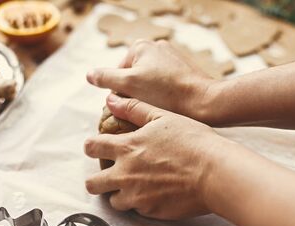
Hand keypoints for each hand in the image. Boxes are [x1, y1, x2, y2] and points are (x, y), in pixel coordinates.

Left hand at [84, 93, 224, 219]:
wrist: (215, 172)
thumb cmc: (193, 141)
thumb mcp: (163, 116)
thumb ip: (134, 108)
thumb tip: (110, 100)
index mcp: (126, 148)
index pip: (92, 147)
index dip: (90, 147)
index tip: (95, 148)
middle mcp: (125, 174)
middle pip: (92, 184)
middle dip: (96, 179)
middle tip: (108, 175)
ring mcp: (136, 196)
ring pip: (113, 201)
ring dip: (119, 194)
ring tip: (134, 187)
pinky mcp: (151, 212)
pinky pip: (137, 210)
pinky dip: (142, 203)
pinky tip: (156, 194)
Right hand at [86, 39, 217, 122]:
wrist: (205, 101)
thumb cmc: (167, 93)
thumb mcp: (129, 84)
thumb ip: (106, 78)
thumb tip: (89, 74)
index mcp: (141, 46)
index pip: (118, 74)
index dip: (120, 94)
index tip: (131, 106)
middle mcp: (157, 48)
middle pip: (133, 78)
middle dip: (135, 95)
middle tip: (144, 109)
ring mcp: (172, 59)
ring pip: (149, 84)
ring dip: (148, 98)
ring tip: (158, 108)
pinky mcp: (183, 73)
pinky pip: (164, 86)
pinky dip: (163, 97)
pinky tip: (169, 106)